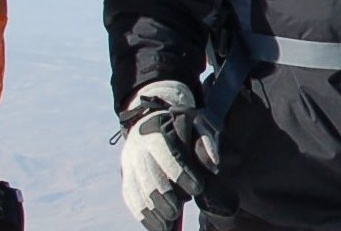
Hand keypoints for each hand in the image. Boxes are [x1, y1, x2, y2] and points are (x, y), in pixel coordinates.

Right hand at [118, 80, 221, 230]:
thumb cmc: (180, 126)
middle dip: (163, 197)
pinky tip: (155, 225)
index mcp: (157, 132)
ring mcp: (129, 162)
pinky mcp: (126, 175)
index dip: (182, 174)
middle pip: (149, 176)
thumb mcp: (197, 123)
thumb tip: (214, 164)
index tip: (198, 190)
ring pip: (136, 190)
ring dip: (151, 211)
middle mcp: (139, 148)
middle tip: (176, 212)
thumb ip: (207, 140)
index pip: (168, 155)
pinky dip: (141, 214)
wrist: (149, 121)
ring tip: (166, 225)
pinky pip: (130, 196)